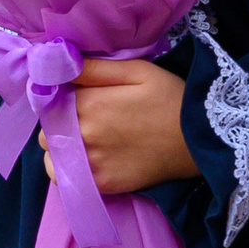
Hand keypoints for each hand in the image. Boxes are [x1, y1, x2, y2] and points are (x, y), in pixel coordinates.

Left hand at [39, 57, 198, 193]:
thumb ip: (94, 68)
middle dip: (59, 123)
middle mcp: (83, 135)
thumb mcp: (136, 70)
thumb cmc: (170, 98)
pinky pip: (66, 179)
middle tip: (85, 120)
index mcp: (89, 103)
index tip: (78, 99)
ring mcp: (91, 163)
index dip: (61, 99)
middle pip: (48, 129)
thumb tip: (60, 62)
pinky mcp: (103, 185)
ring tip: (85, 142)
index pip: (51, 100)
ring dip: (61, 148)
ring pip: (53, 155)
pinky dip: (68, 170)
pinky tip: (87, 161)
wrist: (200, 140)